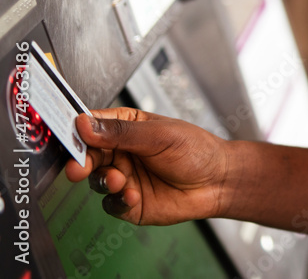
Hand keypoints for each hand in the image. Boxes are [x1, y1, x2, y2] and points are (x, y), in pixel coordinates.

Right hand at [65, 108, 231, 225]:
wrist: (218, 181)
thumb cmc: (196, 150)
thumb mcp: (159, 135)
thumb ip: (121, 132)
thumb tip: (85, 124)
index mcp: (126, 127)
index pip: (93, 125)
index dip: (77, 130)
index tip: (68, 135)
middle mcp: (120, 152)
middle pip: (87, 155)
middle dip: (80, 161)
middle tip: (78, 167)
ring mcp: (123, 177)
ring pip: (95, 180)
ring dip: (103, 180)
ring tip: (119, 180)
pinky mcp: (128, 202)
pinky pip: (110, 204)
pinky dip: (117, 201)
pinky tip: (132, 195)